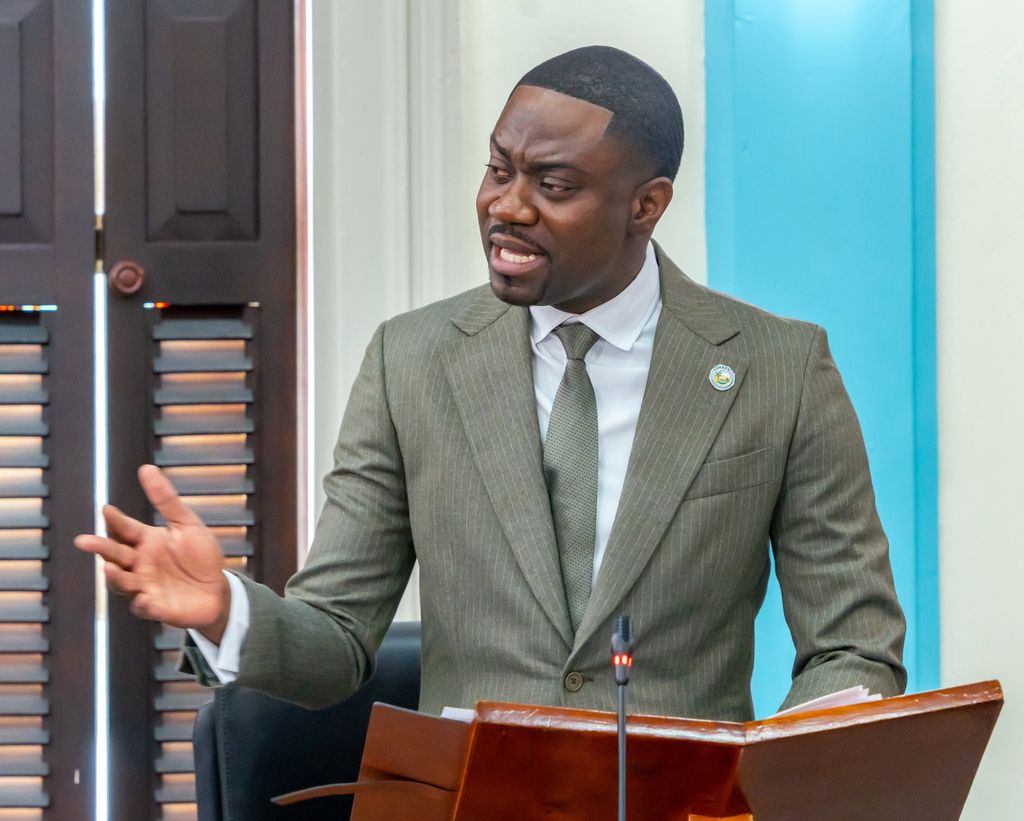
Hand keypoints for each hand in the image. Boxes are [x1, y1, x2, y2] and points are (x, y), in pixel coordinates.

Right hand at [74, 464, 230, 642]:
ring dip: (115, 577)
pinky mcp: (155, 607)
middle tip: (84, 541)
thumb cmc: (200, 556)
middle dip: (100, 548)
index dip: (115, 520)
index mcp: (146, 541)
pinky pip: (143, 607)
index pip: (125, 529)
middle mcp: (140, 563)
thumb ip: (167, 500)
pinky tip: (145, 598)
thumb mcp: (187, 525)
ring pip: (121, 582)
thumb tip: (146, 468)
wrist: (217, 590)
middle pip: (115, 555)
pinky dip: (142, 604)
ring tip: (110, 569)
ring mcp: (145, 586)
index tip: (106, 510)